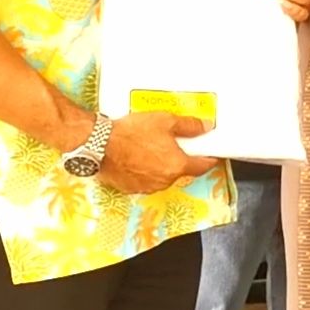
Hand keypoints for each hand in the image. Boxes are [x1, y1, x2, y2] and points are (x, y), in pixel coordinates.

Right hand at [97, 112, 219, 195]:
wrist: (98, 144)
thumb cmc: (131, 133)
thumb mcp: (166, 121)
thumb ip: (190, 126)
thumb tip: (206, 127)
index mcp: (176, 166)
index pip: (202, 167)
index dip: (208, 159)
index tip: (211, 155)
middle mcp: (163, 181)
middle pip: (180, 171)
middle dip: (179, 159)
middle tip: (172, 144)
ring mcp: (146, 187)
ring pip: (162, 177)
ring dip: (161, 166)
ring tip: (150, 148)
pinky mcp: (129, 189)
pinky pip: (144, 181)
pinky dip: (145, 172)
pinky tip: (137, 158)